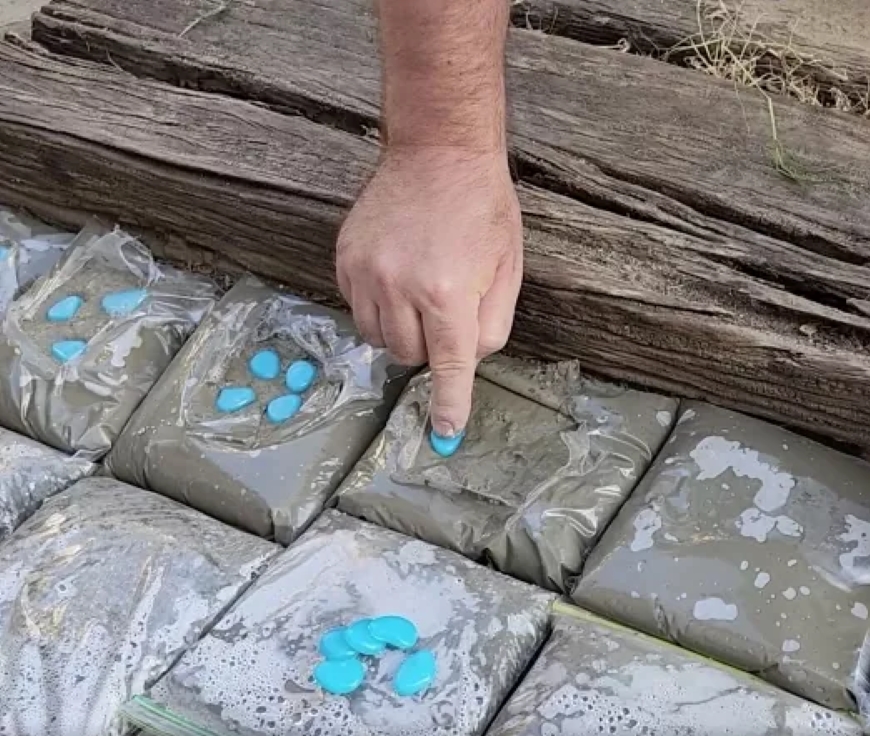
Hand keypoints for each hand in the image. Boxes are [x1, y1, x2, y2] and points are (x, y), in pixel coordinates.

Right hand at [337, 147, 522, 435]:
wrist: (439, 152)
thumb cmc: (482, 209)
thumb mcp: (508, 269)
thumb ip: (491, 324)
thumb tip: (468, 360)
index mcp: (448, 292)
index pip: (448, 366)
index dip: (448, 404)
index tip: (445, 434)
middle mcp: (400, 287)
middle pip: (409, 356)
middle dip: (430, 347)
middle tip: (446, 309)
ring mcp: (366, 273)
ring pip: (378, 338)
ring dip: (401, 331)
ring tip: (421, 291)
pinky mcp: (345, 259)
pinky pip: (357, 309)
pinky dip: (378, 307)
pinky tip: (397, 275)